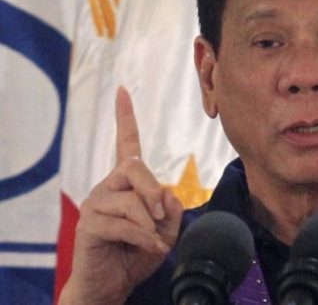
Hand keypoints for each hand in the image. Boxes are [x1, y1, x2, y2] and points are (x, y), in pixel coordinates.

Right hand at [59, 87, 182, 304]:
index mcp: (126, 183)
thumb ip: (169, 210)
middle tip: (161, 217)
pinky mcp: (89, 224)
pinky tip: (152, 249)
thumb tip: (167, 193)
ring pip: (131, 200)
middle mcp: (108, 187)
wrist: (113, 284)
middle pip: (135, 168)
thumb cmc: (138, 253)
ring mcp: (95, 204)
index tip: (122, 90)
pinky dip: (146, 238)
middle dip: (154, 192)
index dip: (125, 117)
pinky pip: (126, 224)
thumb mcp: (165, 230)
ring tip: (154, 240)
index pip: (126, 144)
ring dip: (150, 224)